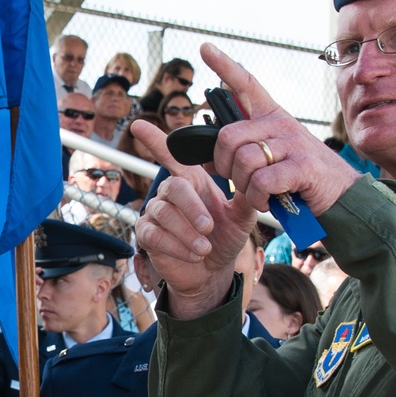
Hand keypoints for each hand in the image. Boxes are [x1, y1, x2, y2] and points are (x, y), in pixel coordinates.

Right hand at [131, 120, 259, 319]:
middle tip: (209, 227)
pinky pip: (155, 235)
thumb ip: (247, 200)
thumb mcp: (242, 219)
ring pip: (164, 213)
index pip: (171, 155)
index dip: (155, 140)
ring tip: (205, 248)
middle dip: (191, 208)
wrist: (213, 271)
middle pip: (173, 187)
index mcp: (192, 181)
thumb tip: (256, 183)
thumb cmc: (224, 238)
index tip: (139, 125)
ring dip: (187, 233)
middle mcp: (170, 193)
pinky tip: (194, 255)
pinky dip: (177, 246)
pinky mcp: (147, 235)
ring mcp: (155, 213)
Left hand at [199, 43, 357, 213]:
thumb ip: (243, 151)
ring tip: (260, 195)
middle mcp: (282, 124)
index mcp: (273, 117)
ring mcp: (293, 144)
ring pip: (243, 161)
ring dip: (244, 187)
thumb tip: (204, 155)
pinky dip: (259, 197)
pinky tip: (269, 201)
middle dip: (224, 166)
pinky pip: (262, 181)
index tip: (205, 47)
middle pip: (228, 136)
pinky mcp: (302, 167)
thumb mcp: (272, 158)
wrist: (343, 197)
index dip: (224, 65)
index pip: (246, 84)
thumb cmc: (301, 179)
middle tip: (241, 181)